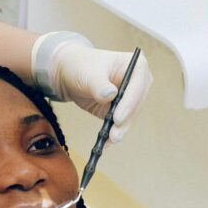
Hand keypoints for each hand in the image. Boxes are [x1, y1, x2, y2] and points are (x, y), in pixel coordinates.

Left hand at [31, 32, 152, 143]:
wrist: (69, 73)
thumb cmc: (81, 66)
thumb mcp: (89, 74)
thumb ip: (99, 85)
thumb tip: (110, 95)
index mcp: (136, 66)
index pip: (137, 87)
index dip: (129, 104)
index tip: (118, 118)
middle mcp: (138, 82)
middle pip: (136, 105)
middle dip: (125, 121)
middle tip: (114, 135)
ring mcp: (131, 97)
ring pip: (129, 117)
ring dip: (120, 130)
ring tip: (110, 140)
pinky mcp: (122, 110)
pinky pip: (120, 124)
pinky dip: (112, 133)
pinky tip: (105, 142)